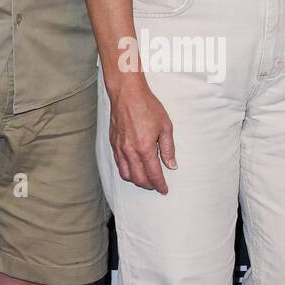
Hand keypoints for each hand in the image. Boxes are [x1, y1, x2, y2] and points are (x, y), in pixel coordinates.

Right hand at [107, 78, 176, 193]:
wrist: (127, 94)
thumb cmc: (147, 107)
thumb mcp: (166, 126)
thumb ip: (168, 148)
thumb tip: (171, 165)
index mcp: (145, 148)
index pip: (153, 174)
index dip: (160, 185)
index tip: (164, 190)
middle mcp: (130, 151)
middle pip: (139, 179)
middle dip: (149, 185)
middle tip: (156, 185)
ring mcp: (120, 148)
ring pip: (126, 175)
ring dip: (136, 181)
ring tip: (145, 179)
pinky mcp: (113, 144)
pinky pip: (118, 164)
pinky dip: (126, 172)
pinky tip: (133, 168)